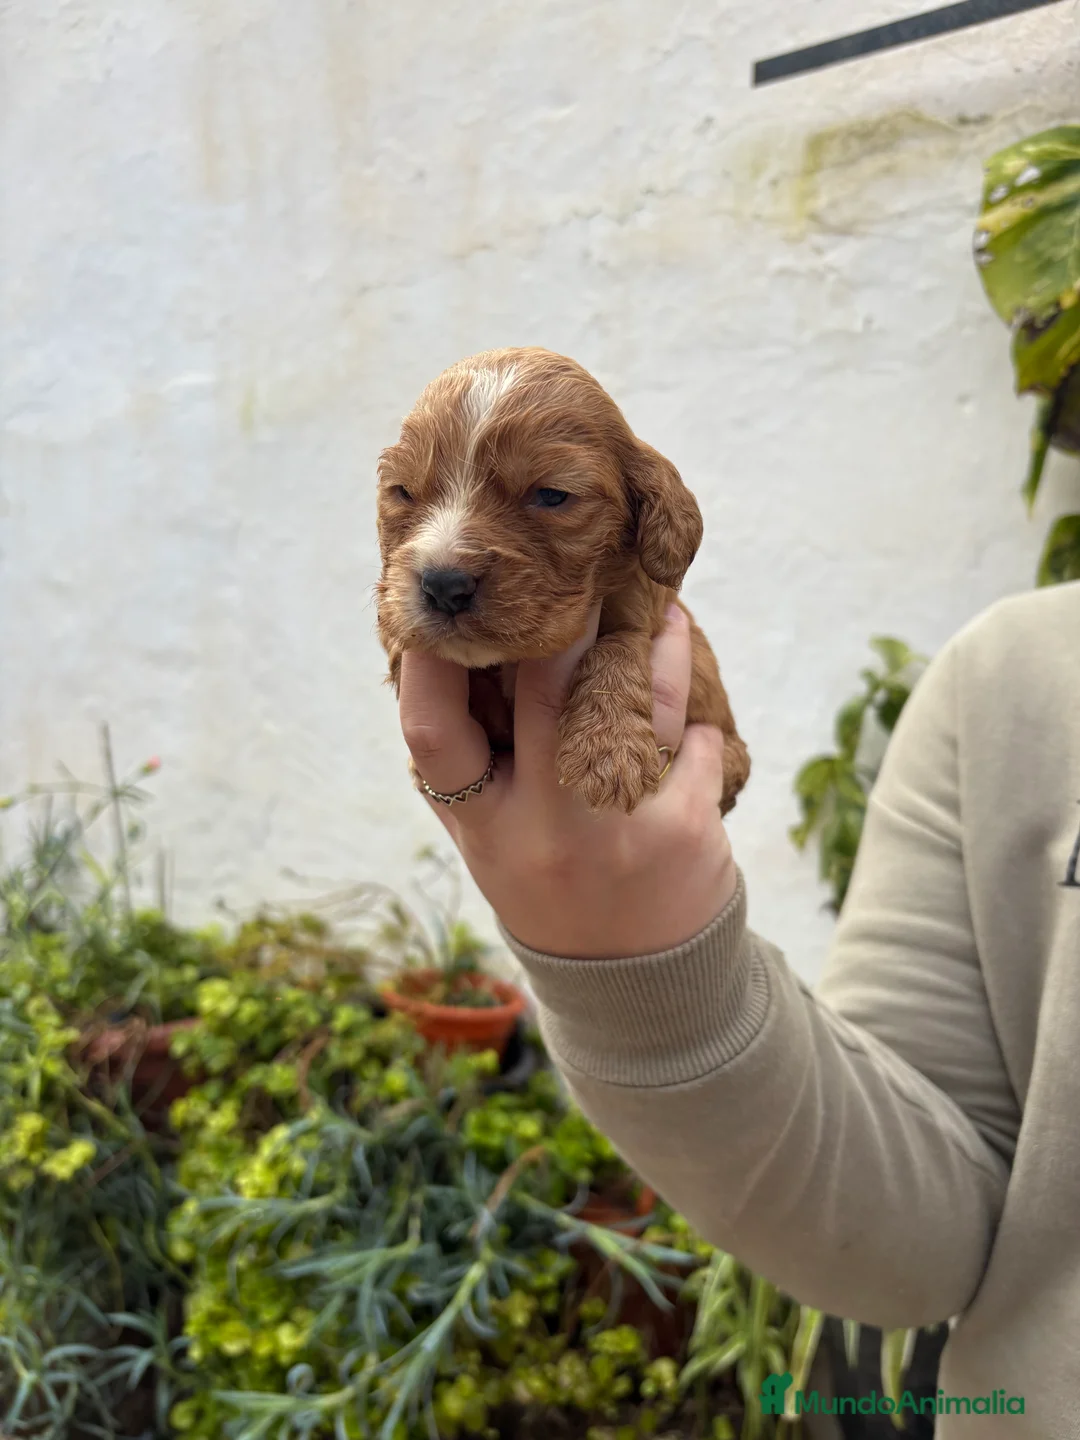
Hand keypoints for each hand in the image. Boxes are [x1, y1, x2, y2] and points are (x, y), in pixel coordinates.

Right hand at [396, 603, 736, 958]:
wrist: (639, 986)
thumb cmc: (554, 893)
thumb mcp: (493, 847)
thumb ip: (471, 773)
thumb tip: (452, 667)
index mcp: (486, 826)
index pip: (432, 731)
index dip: (427, 663)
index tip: (439, 611)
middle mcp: (543, 825)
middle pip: (545, 687)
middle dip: (567, 623)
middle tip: (584, 582)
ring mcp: (615, 825)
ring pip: (639, 694)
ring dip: (659, 644)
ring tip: (667, 617)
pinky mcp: (684, 827)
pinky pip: (694, 740)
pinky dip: (696, 725)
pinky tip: (694, 715)